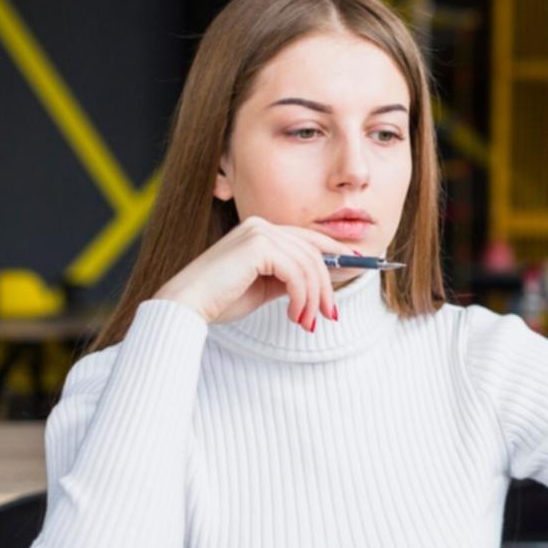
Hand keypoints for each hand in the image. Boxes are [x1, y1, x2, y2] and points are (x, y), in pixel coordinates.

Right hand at [153, 216, 356, 328]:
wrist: (187, 306)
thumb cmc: (221, 299)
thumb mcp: (264, 287)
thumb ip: (288, 278)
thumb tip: (316, 283)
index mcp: (261, 230)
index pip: (309, 239)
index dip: (338, 252)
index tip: (360, 265)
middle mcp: (262, 225)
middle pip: (314, 253)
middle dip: (327, 287)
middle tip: (330, 315)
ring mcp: (259, 232)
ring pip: (309, 266)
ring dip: (314, 300)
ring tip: (307, 322)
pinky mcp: (258, 246)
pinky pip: (298, 274)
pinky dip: (302, 298)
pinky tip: (296, 317)